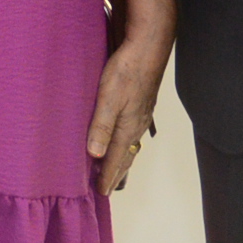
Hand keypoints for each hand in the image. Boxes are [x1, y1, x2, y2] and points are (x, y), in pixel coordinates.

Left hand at [89, 32, 169, 194]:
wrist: (146, 50)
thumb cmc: (126, 72)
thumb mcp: (108, 99)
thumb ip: (101, 126)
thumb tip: (96, 154)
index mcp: (128, 127)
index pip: (117, 159)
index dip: (108, 176)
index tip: (102, 192)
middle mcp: (136, 125)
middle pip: (126, 156)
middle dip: (117, 173)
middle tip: (110, 189)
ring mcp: (140, 115)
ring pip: (130, 145)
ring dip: (123, 160)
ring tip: (118, 172)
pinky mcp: (139, 104)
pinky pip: (132, 132)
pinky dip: (126, 144)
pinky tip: (123, 139)